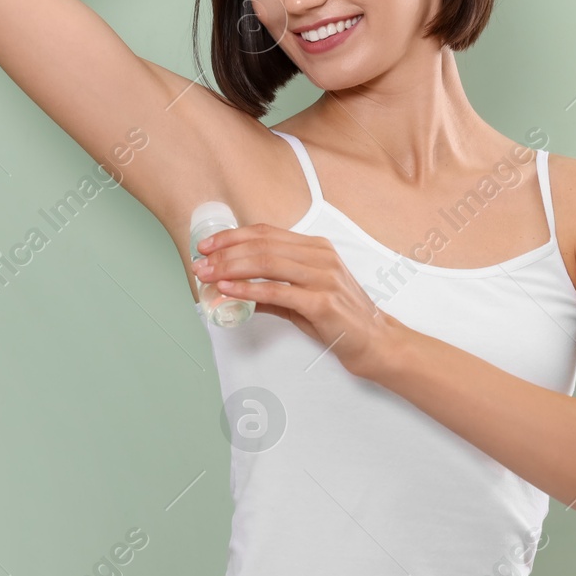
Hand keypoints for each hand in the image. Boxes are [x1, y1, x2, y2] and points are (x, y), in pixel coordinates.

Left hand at [192, 223, 403, 376]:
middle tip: (200, 263)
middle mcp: (320, 257)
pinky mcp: (322, 302)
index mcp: (315, 248)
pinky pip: (277, 291)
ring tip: (208, 276)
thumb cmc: (339, 319)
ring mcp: (323, 277)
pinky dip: (248, 289)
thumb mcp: (302, 298)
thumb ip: (271, 291)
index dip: (232, 237)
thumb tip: (234, 290)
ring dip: (230, 268)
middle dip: (225, 253)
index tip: (207, 246)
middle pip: (262, 246)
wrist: (374, 342)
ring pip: (266, 263)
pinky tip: (229, 291)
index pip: (266, 233)